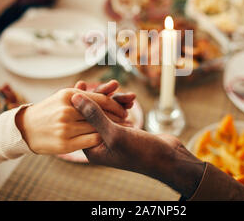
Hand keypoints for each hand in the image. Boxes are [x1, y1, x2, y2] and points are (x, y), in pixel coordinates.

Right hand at [15, 82, 128, 154]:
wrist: (25, 129)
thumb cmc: (50, 110)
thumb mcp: (65, 97)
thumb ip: (86, 94)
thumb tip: (113, 86)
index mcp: (69, 95)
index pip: (100, 99)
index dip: (116, 105)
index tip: (125, 110)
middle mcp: (67, 110)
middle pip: (101, 114)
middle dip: (117, 118)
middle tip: (128, 122)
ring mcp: (65, 127)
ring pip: (97, 128)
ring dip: (111, 130)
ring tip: (121, 131)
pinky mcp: (64, 144)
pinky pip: (90, 141)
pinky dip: (100, 140)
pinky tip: (106, 140)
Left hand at [70, 93, 204, 197]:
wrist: (169, 160)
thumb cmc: (141, 153)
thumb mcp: (115, 133)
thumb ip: (94, 115)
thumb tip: (74, 98)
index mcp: (92, 148)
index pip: (78, 120)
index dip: (80, 101)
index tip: (81, 83)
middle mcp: (100, 142)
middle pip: (93, 113)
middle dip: (102, 97)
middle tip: (112, 83)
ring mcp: (112, 136)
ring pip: (107, 111)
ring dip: (117, 100)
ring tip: (131, 96)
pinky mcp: (124, 131)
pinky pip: (118, 113)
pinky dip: (124, 105)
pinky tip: (132, 100)